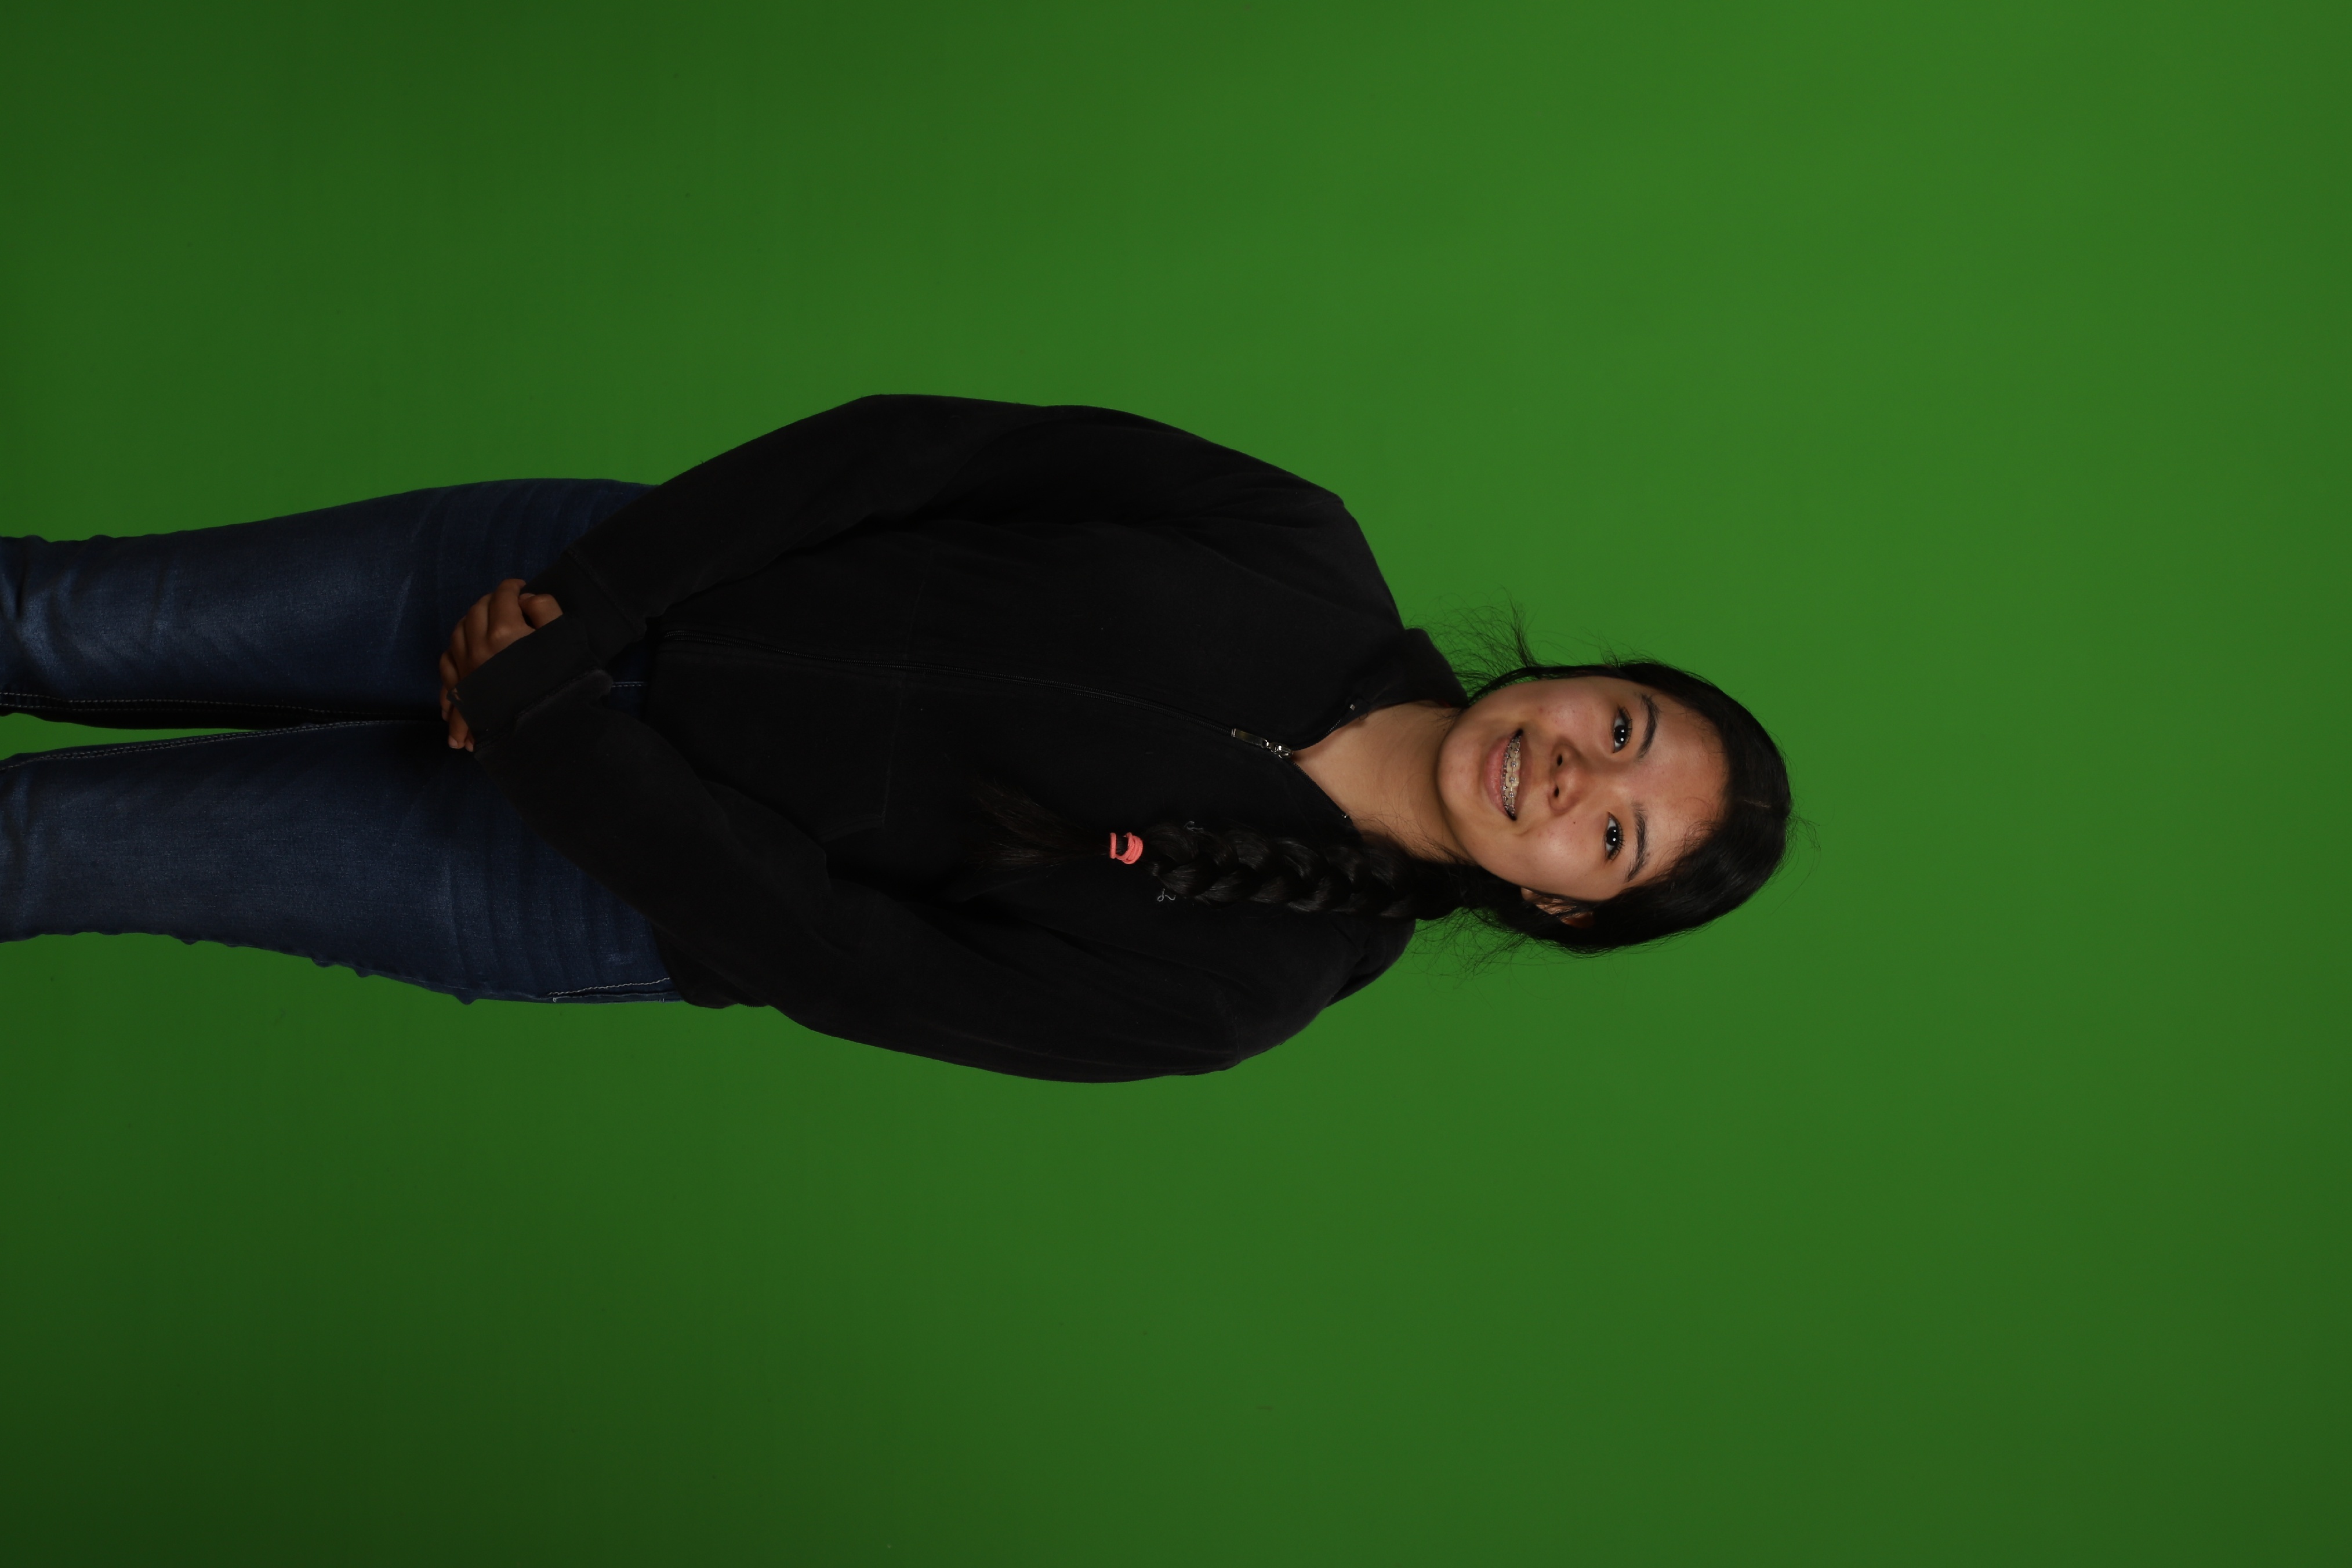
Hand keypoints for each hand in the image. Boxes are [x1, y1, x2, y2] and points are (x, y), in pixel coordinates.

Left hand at [439, 579, 564, 750]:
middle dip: (491, 602)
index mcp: (504, 630)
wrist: (545, 733)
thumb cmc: (560, 685)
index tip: (521, 588)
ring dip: (470, 623)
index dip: (513, 587)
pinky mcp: (461, 690)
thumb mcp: (563, 639)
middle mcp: (478, 646)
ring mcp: (466, 669)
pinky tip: (463, 653)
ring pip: (458, 632)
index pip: (503, 595)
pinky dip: (453, 652)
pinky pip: (446, 662)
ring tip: (484, 624)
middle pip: (476, 610)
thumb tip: (525, 599)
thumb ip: (545, 610)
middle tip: (505, 604)